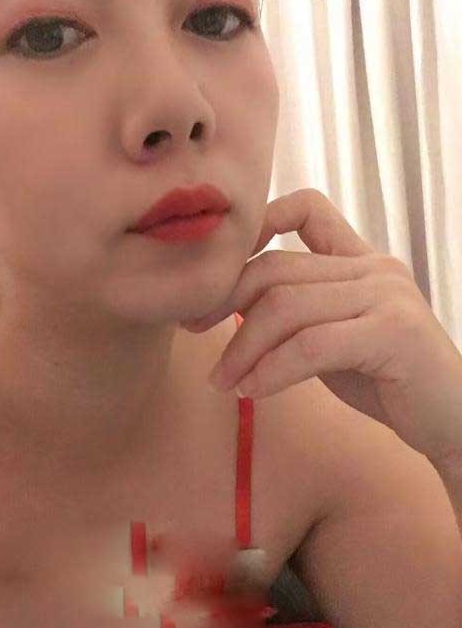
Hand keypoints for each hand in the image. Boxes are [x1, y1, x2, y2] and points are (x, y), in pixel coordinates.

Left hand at [182, 189, 461, 468]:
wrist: (452, 420)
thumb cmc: (387, 381)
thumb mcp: (334, 338)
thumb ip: (296, 315)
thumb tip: (227, 304)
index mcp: (360, 261)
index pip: (307, 207)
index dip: (257, 223)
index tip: (216, 271)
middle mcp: (374, 269)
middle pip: (275, 269)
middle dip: (224, 301)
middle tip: (192, 329)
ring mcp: (386, 296)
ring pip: (286, 307)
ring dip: (242, 348)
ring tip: (223, 381)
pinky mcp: (393, 333)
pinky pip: (311, 345)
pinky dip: (272, 369)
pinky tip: (251, 390)